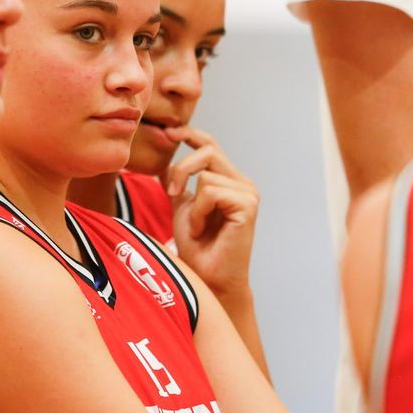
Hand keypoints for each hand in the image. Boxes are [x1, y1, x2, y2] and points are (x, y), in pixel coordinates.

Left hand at [165, 127, 258, 298]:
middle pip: (208, 151)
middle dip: (182, 169)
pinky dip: (199, 212)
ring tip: (197, 226)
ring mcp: (248, 193)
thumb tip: (165, 161)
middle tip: (171, 193)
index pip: (211, 145)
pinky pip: (211, 192)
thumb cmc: (197, 248)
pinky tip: (203, 230)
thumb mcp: (182, 208)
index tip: (169, 133)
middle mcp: (242, 183)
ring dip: (192, 204)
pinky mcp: (247, 205)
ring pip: (206, 175)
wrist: (208, 279)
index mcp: (229, 180)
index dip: (191, 134)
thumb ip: (178, 183)